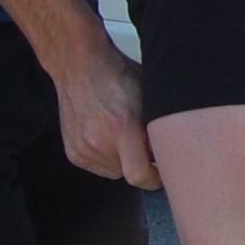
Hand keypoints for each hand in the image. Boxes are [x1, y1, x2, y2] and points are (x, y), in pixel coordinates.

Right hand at [53, 36, 160, 189]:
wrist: (79, 65)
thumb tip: (172, 150)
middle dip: (141, 164)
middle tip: (143, 143)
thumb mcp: (148, 96)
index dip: (155, 178)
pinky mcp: (72, 152)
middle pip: (129, 174)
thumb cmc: (117, 75)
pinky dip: (106, 158)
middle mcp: (98, 141)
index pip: (139, 175)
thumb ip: (158, 126)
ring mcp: (82, 148)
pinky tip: (107, 136)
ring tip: (122, 135)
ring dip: (123, 161)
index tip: (163, 172)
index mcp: (121, 126)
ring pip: (114, 172)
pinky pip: (98, 167)